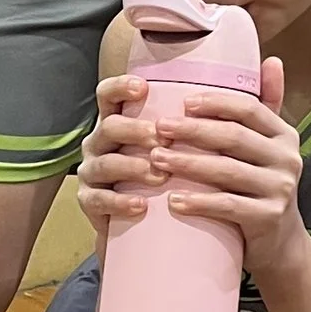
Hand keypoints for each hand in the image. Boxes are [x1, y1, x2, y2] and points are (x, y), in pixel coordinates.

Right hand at [74, 69, 164, 238]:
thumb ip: (178, 131)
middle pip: (109, 126)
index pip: (108, 95)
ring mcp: (90, 172)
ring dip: (134, 168)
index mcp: (114, 123)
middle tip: (164, 139)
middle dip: (136, 130)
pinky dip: (120, 202)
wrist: (137, 225)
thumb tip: (222, 106)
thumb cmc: (157, 179)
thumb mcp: (164, 150)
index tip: (143, 87)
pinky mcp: (88, 202)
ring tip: (160, 177)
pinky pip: (99, 199)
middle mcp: (98, 143)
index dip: (121, 87)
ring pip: (105, 163)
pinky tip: (141, 205)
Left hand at [141, 60, 302, 275]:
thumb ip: (266, 106)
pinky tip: (173, 199)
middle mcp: (287, 158)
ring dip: (188, 163)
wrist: (279, 244)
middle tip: (159, 128)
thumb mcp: (266, 147)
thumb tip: (272, 60)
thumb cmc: (260, 188)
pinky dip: (199, 202)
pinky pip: (229, 206)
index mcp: (284, 135)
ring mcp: (280, 189)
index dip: (215, 102)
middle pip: (234, 137)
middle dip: (192, 131)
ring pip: (228, 170)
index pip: (248, 109)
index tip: (182, 101)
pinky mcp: (269, 217)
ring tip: (157, 159)